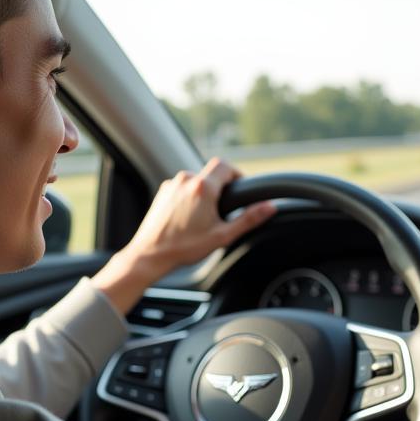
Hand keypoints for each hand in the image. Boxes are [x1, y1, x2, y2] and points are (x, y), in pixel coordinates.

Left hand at [92, 158, 274, 316]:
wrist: (150, 255)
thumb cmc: (184, 247)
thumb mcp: (222, 236)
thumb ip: (248, 219)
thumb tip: (269, 207)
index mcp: (203, 187)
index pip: (225, 165)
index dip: (236, 174)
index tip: (239, 189)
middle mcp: (186, 180)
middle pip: (211, 172)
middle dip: (221, 186)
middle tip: (224, 208)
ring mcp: (171, 185)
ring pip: (196, 180)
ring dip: (205, 192)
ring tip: (205, 217)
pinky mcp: (162, 192)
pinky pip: (183, 187)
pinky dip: (190, 197)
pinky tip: (189, 218)